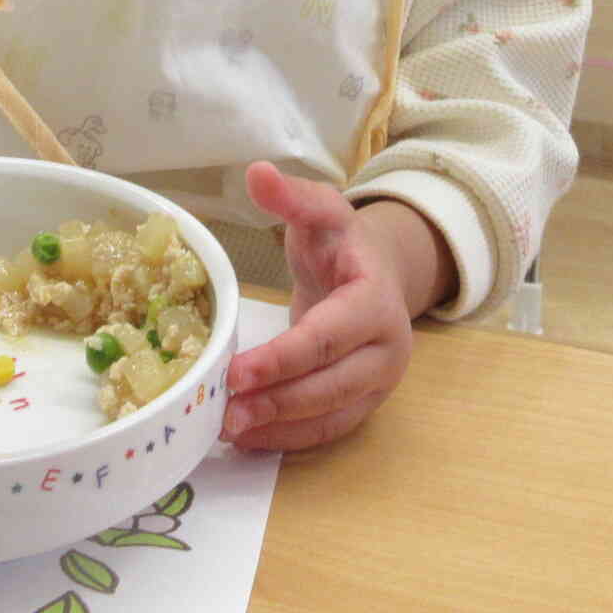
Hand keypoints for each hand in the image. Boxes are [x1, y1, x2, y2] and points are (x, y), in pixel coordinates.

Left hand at [220, 162, 425, 450]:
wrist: (378, 273)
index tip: (237, 372)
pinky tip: (248, 439)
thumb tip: (256, 173)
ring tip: (228, 429)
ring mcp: (379, 382)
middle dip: (277, 402)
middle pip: (331, 385)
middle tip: (225, 411)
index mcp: (376, 301)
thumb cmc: (341, 243)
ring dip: (280, 427)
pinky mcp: (364, 403)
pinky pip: (329, 429)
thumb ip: (291, 197)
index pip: (328, 338)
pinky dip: (289, 438)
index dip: (283, 358)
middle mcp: (387, 349)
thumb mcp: (320, 211)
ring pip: (331, 415)